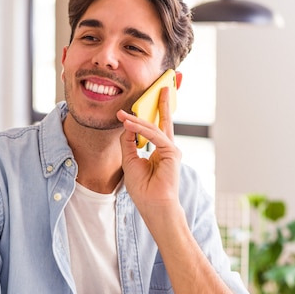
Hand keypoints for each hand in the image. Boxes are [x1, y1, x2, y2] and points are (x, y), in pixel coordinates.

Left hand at [116, 86, 182, 226]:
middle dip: (162, 104)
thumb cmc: (143, 188)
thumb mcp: (129, 161)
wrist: (153, 205)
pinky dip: (141, 129)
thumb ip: (129, 143)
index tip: (132, 109)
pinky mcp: (171, 153)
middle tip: (161, 87)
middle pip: (163, 122)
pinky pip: (154, 136)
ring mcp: (170, 150)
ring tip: (122, 114)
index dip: (144, 118)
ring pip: (153, 128)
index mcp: (159, 151)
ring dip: (137, 119)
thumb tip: (126, 125)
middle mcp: (167, 148)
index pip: (154, 129)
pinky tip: (129, 123)